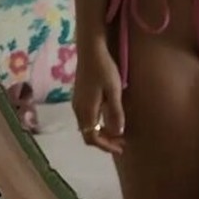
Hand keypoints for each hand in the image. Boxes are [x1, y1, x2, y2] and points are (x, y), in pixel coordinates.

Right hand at [71, 38, 125, 155]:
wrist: (90, 50)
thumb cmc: (104, 68)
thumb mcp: (114, 90)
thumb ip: (115, 111)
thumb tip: (118, 133)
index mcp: (85, 111)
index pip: (92, 137)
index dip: (106, 146)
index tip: (121, 148)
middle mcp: (78, 110)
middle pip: (88, 133)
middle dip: (104, 141)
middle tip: (121, 142)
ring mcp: (77, 102)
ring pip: (87, 125)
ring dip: (101, 132)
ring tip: (116, 132)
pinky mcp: (79, 95)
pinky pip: (86, 117)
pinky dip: (97, 123)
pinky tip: (106, 117)